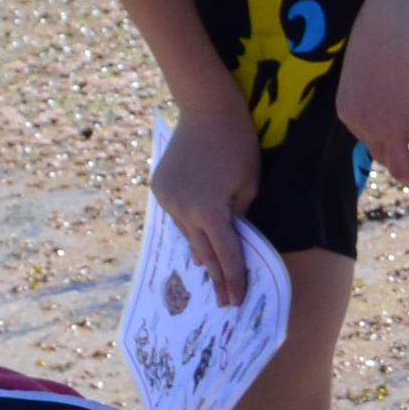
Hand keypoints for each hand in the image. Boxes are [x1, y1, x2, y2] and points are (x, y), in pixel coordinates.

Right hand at [153, 94, 260, 304]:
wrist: (205, 107)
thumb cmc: (237, 143)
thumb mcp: (249, 185)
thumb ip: (240, 218)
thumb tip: (230, 241)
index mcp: (209, 211)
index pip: (226, 255)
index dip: (233, 280)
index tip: (237, 302)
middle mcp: (183, 210)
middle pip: (203, 251)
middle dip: (217, 276)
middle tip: (225, 301)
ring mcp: (167, 199)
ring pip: (188, 234)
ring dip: (202, 249)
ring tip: (213, 273)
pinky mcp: (159, 188)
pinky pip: (177, 217)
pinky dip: (189, 226)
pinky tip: (198, 237)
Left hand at [334, 0, 408, 194]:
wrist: (400, 18)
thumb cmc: (382, 26)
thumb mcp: (366, 59)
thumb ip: (372, 80)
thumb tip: (387, 81)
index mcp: (347, 109)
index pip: (364, 136)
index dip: (381, 142)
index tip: (395, 144)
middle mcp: (364, 126)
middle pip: (381, 156)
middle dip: (397, 166)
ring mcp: (390, 129)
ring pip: (402, 168)